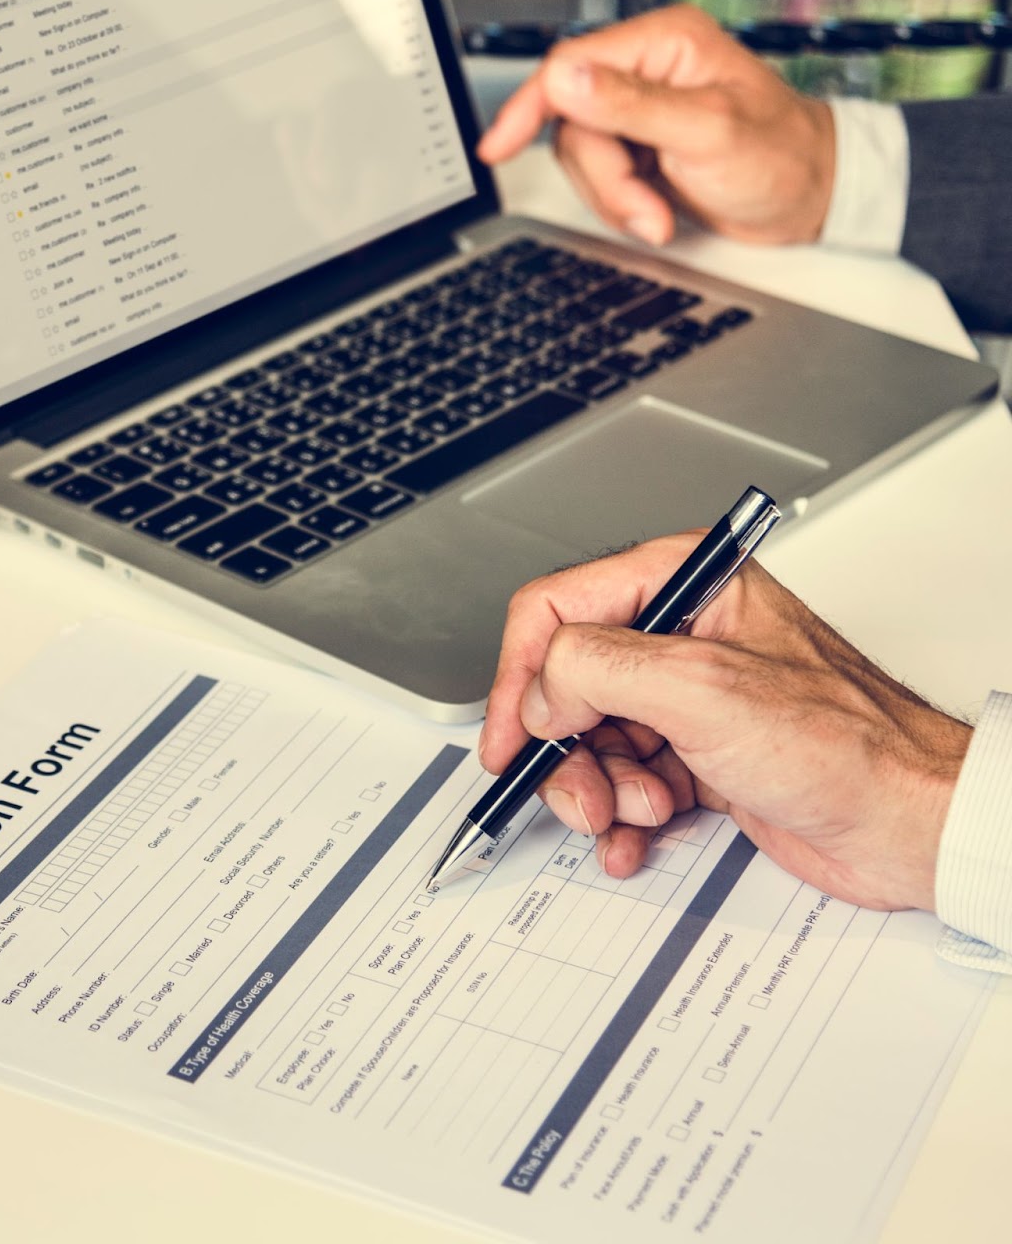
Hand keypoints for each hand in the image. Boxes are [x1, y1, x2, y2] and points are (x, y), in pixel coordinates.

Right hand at [476, 3, 836, 247]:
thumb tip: (565, 78)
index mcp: (663, 42)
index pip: (571, 66)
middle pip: (573, 122)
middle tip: (645, 208)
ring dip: (614, 197)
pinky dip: (620, 203)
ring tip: (659, 214)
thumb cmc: (781, 157)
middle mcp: (647, 68)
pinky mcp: (639, 144)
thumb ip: (630, 105)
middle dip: (604, 178)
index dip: (530, 107)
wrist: (812, 200)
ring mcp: (641, 109)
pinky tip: (658, 210)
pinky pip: (598, 175)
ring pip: (582, 154)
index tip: (499, 147)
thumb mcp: (705, 131)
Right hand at [479, 536, 970, 912]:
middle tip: (586, 794)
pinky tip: (636, 839)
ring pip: (587, 742)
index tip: (511, 736)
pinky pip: (621, 783)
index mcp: (680, 584)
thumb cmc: (851, 744)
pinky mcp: (694, 756)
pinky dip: (619, 819)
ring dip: (599, 791)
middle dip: (567, 752)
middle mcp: (677, 634)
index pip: (555, 610)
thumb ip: (598, 669)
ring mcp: (684, 698)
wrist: (912, 826)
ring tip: (638, 814)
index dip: (521, 676)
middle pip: (564, 686)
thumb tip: (538, 690)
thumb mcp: (703, 687)